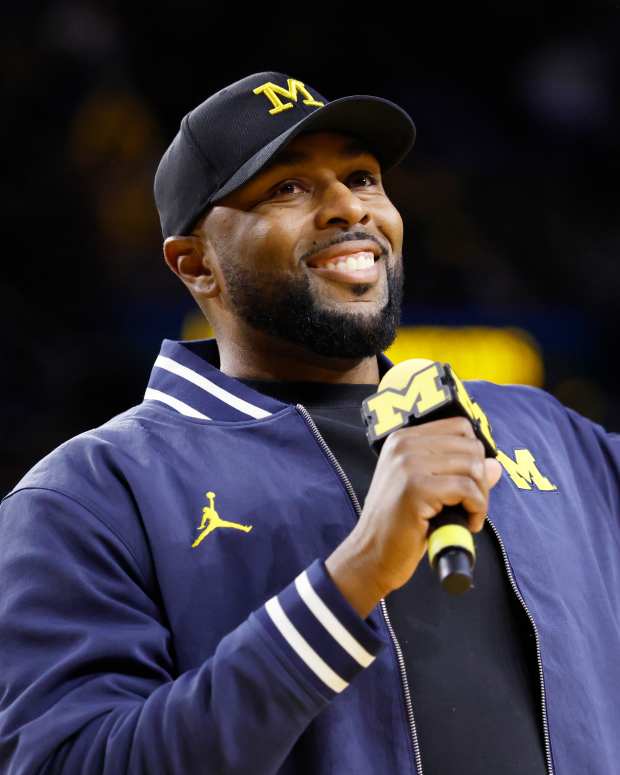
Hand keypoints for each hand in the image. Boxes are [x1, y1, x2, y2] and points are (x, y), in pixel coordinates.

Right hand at [325, 417, 502, 616]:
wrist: (371, 554)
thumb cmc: (398, 524)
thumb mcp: (427, 489)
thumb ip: (458, 472)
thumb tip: (495, 465)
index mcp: (402, 439)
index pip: (459, 427)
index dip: (474, 455)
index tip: (469, 483)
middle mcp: (403, 445)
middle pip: (471, 447)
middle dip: (481, 480)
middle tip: (470, 505)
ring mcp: (408, 465)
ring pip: (473, 468)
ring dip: (480, 497)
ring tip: (467, 515)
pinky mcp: (416, 489)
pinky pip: (468, 490)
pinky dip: (476, 510)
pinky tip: (466, 524)